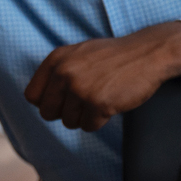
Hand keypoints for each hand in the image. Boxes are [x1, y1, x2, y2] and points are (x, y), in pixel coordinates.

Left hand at [24, 20, 180, 131]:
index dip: (48, 102)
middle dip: (65, 113)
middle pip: (48, 113)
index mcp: (56, 60)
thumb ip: (57, 72)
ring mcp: (81, 89)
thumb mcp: (79, 54)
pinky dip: (99, 121)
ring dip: (84, 117)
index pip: (32, 96)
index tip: (63, 100)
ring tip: (100, 100)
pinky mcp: (98, 103)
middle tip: (84, 102)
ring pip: (68, 122)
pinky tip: (110, 105)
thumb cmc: (114, 56)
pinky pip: (88, 126)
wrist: (148, 54)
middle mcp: (64, 73)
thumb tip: (37, 100)